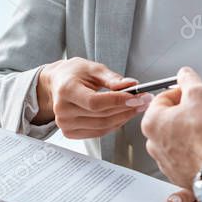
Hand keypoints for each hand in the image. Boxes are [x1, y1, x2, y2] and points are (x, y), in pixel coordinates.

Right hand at [33, 57, 150, 138]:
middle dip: (127, 108)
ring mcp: (65, 124)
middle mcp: (63, 109)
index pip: (95, 102)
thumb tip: (132, 86)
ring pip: (103, 126)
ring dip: (124, 118)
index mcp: (66, 90)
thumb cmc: (74, 74)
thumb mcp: (93, 68)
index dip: (118, 101)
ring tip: (137, 107)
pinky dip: (114, 125)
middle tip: (144, 100)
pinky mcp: (70, 132)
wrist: (57, 83)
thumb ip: (113, 79)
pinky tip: (123, 115)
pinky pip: (98, 132)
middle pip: (101, 116)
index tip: (137, 97)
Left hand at [141, 67, 201, 188]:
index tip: (197, 92)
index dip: (185, 91)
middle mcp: (154, 143)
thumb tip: (185, 74)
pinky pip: (190, 151)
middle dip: (197, 108)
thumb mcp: (199, 93)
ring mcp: (167, 160)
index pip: (165, 96)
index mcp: (152, 122)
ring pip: (184, 134)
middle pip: (176, 116)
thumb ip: (189, 79)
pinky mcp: (180, 172)